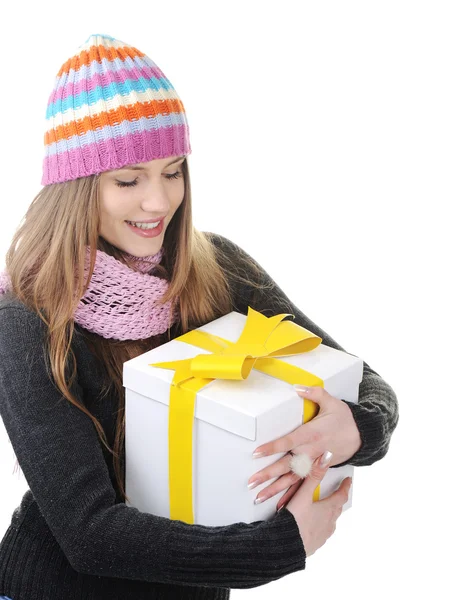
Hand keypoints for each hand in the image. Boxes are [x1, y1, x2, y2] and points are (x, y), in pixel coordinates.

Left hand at [247, 386, 360, 509]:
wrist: (362, 437)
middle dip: (268, 474)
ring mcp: (314, 464)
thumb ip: (313, 393)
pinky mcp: (318, 471)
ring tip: (258, 497)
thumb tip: (297, 387)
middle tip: (252, 482)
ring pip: (292, 479)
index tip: (257, 453)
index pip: (288, 442)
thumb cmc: (344, 419)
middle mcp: (311, 452)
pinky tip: (280, 504)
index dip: (272, 447)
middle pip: (286, 465)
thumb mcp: (331, 402)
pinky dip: (291, 495)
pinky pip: (302, 485)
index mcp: (311, 434)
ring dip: (275, 489)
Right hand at [282, 454, 352, 557]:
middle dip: (337, 499)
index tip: (348, 481)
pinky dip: (320, 525)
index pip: (341, 495)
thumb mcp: (303, 495)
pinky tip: (312, 524)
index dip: (345, 487)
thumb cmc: (295, 521)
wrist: (286, 547)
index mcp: (328, 509)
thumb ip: (314, 476)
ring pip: (330, 521)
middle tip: (336, 493)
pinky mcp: (315, 543)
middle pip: (337, 508)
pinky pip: (322, 532)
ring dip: (328, 513)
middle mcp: (329, 523)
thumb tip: (326, 458)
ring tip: (322, 508)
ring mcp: (323, 535)